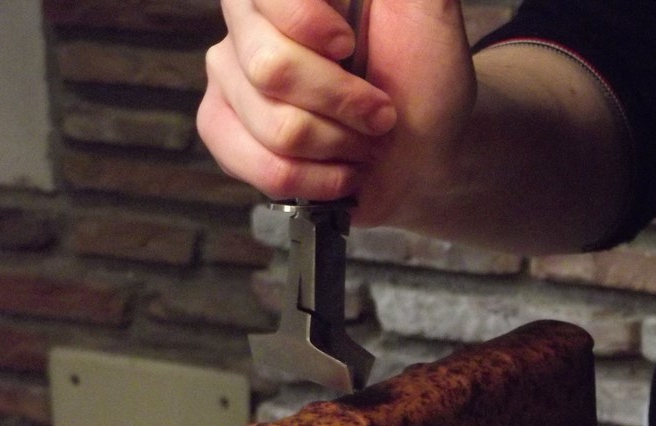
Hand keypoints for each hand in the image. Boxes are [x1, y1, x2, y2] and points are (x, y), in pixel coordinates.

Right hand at [197, 0, 475, 225]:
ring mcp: (231, 80)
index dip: (305, 23)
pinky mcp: (225, 131)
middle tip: (379, 112)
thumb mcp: (430, 12)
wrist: (429, 154)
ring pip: (275, 126)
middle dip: (343, 102)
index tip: (349, 45)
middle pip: (269, 68)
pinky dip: (315, 178)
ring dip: (338, 144)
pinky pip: (255, 163)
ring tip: (362, 142)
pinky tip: (338, 169)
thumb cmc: (427, 83)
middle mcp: (250, 24)